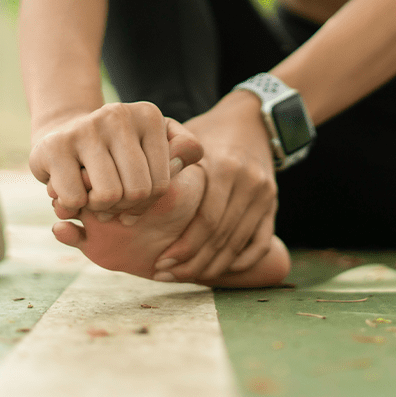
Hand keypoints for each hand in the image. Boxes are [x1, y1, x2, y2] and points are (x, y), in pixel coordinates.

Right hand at [29, 102, 202, 220]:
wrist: (63, 136)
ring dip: (99, 207)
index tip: (134, 195)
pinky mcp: (54, 146)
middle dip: (124, 207)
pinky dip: (73, 204)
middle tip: (113, 200)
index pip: (161, 184)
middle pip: (137, 192)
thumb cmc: (118, 150)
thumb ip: (182, 150)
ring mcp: (85, 128)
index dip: (147, 203)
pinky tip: (70, 188)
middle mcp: (118, 115)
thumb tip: (186, 156)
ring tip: (94, 194)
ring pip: (108, 196)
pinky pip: (75, 199)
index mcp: (149, 115)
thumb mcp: (155, 145)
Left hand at [152, 91, 277, 281]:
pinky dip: (241, 261)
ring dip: (212, 267)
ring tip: (185, 276)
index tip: (160, 264)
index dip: (184, 248)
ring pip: (237, 244)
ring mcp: (263, 194)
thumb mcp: (185, 139)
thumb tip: (123, 195)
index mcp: (224, 168)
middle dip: (192, 263)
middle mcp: (247, 182)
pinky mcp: (272, 203)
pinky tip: (218, 271)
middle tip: (165, 275)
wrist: (252, 120)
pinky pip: (260, 242)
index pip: (206, 221)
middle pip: (221, 237)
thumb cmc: (207, 132)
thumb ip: (163, 164)